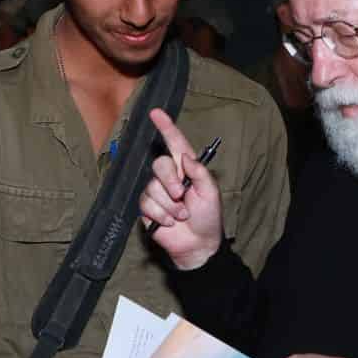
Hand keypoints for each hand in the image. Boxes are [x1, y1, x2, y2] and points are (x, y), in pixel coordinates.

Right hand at [139, 108, 223, 270]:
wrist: (197, 245)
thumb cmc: (208, 218)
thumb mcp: (211, 193)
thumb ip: (200, 172)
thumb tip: (185, 156)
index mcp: (187, 168)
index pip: (175, 143)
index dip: (166, 127)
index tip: (156, 112)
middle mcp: (170, 177)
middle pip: (159, 164)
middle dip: (170, 181)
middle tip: (182, 196)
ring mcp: (157, 192)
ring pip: (152, 187)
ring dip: (169, 205)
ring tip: (181, 215)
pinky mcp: (147, 207)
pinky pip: (146, 204)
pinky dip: (161, 215)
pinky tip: (170, 222)